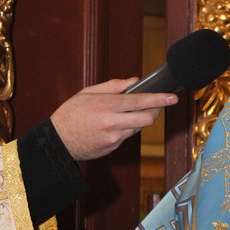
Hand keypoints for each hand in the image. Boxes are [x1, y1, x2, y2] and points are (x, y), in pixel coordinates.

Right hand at [50, 79, 177, 160]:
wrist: (57, 142)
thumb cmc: (70, 114)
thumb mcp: (87, 93)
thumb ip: (113, 86)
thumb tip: (134, 82)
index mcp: (106, 105)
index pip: (140, 101)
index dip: (160, 99)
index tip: (172, 98)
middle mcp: (112, 122)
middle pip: (147, 118)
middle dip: (156, 111)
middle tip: (157, 105)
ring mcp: (113, 137)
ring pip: (138, 127)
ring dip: (139, 119)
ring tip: (128, 112)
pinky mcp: (113, 147)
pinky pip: (127, 135)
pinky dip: (127, 128)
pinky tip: (116, 124)